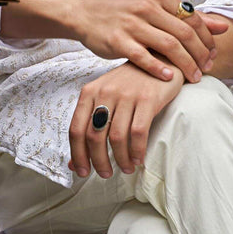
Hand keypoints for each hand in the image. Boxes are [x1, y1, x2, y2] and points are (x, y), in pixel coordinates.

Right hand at [69, 0, 227, 84]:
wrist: (88, 13)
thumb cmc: (126, 13)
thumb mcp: (157, 7)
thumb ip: (188, 17)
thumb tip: (222, 27)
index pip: (193, 19)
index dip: (207, 39)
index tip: (213, 55)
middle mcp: (147, 8)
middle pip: (185, 33)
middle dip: (201, 54)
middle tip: (208, 69)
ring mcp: (132, 24)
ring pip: (169, 45)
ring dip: (186, 64)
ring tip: (194, 77)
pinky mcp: (118, 40)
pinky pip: (143, 57)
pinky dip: (158, 68)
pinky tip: (169, 77)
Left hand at [69, 63, 184, 178]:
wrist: (159, 59)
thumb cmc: (130, 83)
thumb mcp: (105, 98)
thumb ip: (90, 125)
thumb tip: (73, 163)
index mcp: (90, 92)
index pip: (76, 129)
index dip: (77, 155)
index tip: (81, 172)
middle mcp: (105, 92)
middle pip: (94, 136)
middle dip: (98, 161)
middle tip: (105, 174)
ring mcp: (127, 95)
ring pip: (116, 137)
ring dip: (120, 159)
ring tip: (126, 168)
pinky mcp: (148, 98)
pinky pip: (139, 132)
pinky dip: (137, 151)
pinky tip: (138, 159)